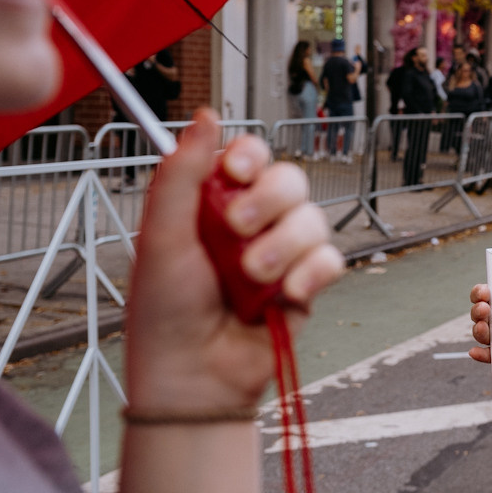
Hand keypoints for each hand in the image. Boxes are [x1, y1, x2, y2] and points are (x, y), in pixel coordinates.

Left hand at [124, 112, 343, 416]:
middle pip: (289, 179)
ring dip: (284, 246)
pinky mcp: (307, 285)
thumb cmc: (164, 313)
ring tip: (254, 278)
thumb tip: (205, 115)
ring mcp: (282, 254)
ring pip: (312, 219)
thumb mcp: (160, 237)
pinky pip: (331, 259)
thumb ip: (180, 173)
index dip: (250, 155)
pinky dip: (311, 275)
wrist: (194, 377)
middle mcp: (251, 223)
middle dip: (268, 202)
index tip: (234, 170)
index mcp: (211, 203)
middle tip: (237, 230)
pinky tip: (286, 297)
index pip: (247, 155)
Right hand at [466, 229, 491, 363]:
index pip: (482, 294)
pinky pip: (491, 356)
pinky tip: (476, 352)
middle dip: (477, 311)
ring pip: (482, 334)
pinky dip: (481, 354)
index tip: (486, 291)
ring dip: (478, 331)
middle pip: (478, 314)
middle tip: (486, 309)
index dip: (479, 293)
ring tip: (485, 328)